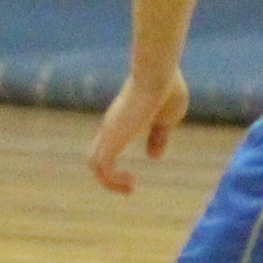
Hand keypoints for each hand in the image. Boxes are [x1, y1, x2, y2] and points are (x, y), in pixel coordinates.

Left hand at [88, 70, 189, 193]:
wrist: (157, 74)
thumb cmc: (166, 88)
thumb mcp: (168, 117)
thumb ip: (160, 136)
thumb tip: (154, 158)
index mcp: (123, 120)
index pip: (109, 144)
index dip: (116, 164)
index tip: (133, 179)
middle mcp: (112, 126)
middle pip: (94, 155)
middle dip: (108, 178)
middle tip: (131, 187)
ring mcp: (110, 131)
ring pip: (94, 163)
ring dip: (109, 183)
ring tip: (131, 188)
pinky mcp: (113, 137)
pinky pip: (103, 167)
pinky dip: (111, 181)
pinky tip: (132, 182)